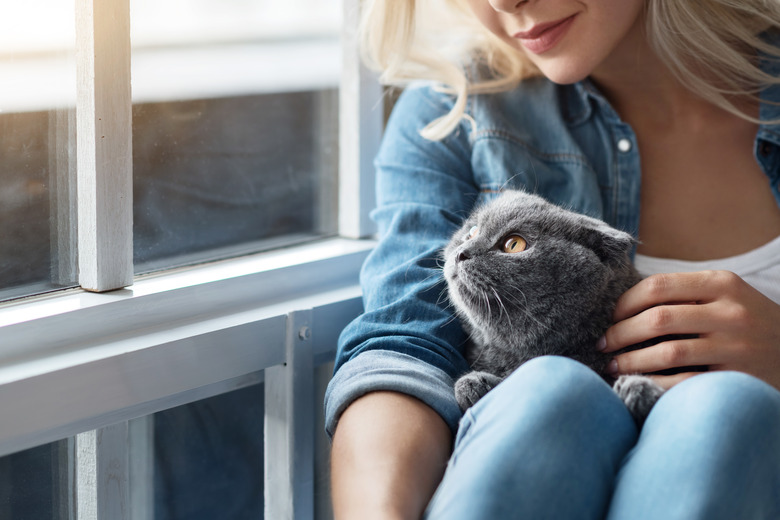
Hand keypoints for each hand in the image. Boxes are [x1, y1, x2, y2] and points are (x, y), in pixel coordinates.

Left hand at [601, 270, 779, 390]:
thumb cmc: (748, 323)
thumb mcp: (726, 296)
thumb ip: (685, 294)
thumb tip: (622, 305)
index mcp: (721, 284)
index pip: (658, 286)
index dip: (624, 303)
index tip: (608, 317)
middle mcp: (730, 312)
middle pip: (657, 319)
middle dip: (620, 333)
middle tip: (602, 344)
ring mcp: (736, 346)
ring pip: (666, 352)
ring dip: (630, 361)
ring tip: (612, 366)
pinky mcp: (737, 377)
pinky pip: (683, 381)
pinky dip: (653, 382)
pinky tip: (637, 382)